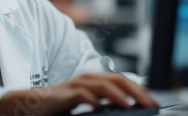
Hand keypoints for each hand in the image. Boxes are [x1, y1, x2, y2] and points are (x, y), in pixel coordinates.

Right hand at [0, 72, 158, 115]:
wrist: (34, 104)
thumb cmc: (60, 105)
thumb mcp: (86, 103)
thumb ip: (102, 104)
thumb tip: (124, 108)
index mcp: (95, 80)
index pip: (123, 80)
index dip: (140, 89)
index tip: (153, 101)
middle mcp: (89, 78)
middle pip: (118, 79)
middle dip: (137, 91)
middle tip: (151, 104)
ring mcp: (78, 84)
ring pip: (105, 85)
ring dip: (121, 95)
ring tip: (132, 106)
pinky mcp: (67, 94)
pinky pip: (84, 95)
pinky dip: (94, 101)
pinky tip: (101, 109)